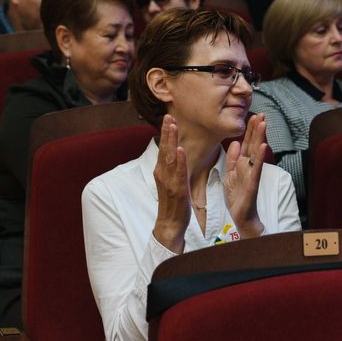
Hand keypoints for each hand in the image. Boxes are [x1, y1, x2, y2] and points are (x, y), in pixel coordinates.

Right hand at [152, 115, 190, 253]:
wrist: (170, 225)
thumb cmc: (173, 204)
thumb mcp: (171, 182)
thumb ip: (172, 168)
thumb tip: (175, 154)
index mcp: (162, 171)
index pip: (163, 148)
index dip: (165, 133)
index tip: (168, 118)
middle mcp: (163, 174)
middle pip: (164, 149)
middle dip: (167, 132)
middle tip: (168, 115)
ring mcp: (169, 182)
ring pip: (169, 157)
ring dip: (171, 140)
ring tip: (172, 126)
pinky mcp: (177, 190)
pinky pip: (178, 173)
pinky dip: (178, 161)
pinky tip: (179, 150)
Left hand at [223, 113, 265, 237]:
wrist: (241, 216)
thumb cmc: (237, 197)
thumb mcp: (230, 176)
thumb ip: (231, 160)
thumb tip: (234, 143)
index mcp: (242, 164)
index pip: (247, 143)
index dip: (249, 130)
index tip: (253, 116)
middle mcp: (249, 166)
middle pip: (253, 144)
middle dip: (257, 129)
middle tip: (261, 114)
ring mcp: (252, 174)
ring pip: (256, 153)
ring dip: (260, 138)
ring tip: (263, 123)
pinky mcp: (253, 183)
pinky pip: (256, 168)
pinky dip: (260, 157)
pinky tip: (263, 147)